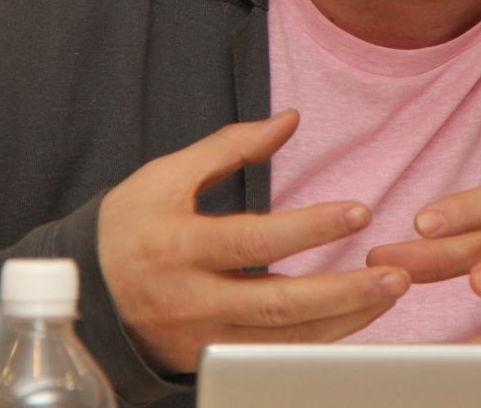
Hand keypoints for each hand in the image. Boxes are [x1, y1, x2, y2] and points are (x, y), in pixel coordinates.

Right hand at [96, 109, 409, 374]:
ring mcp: (201, 337)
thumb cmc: (130, 226)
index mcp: (178, 245)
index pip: (253, 240)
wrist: (84, 293)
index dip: (308, 228)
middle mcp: (190, 298)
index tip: (359, 211)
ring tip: (390, 294)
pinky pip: (273, 359)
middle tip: (396, 275)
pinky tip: (355, 321)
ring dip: (343, 321)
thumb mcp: (167, 176)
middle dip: (342, 292)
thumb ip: (230, 147)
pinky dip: (318, 344)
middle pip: (276, 304)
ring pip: (281, 342)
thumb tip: (289, 119)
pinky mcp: (211, 360)